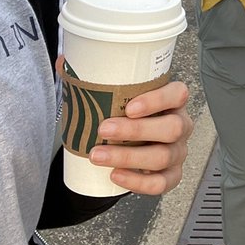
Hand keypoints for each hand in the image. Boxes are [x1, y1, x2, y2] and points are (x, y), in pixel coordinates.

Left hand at [89, 80, 192, 195]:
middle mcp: (180, 125)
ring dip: (128, 156)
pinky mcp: (171, 175)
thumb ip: (92, 77)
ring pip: (163, 156)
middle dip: (136, 130)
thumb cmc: (124, 115)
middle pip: (172, 128)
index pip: (178, 94)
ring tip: (98, 155)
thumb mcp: (114, 95)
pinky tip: (115, 174)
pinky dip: (138, 181)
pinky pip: (161, 183)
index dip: (158, 100)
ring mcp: (178, 152)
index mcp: (172, 101)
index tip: (129, 106)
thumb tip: (63, 61)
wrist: (125, 144)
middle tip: (104, 129)